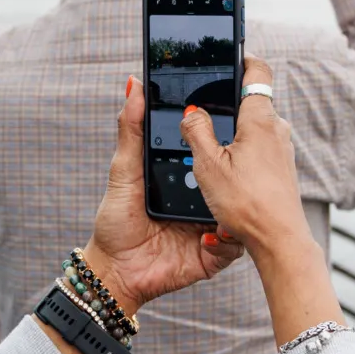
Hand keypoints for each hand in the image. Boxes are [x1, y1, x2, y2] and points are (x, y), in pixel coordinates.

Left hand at [80, 75, 245, 314]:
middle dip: (240, 173)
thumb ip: (131, 128)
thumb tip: (133, 83)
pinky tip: (211, 234)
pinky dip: (225, 240)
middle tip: (238, 160)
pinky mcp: (214, 255)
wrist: (114, 270)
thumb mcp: (123, 170)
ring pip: (240, 213)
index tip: (233, 120)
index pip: (214, 155)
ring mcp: (212, 228)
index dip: (224, 140)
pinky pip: (232, 246)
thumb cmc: (116, 221)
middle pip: (233, 182)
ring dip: (237, 207)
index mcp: (188, 178)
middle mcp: (204, 201)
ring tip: (226, 200)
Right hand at [179, 56, 342, 346]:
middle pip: (253, 100)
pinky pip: (260, 147)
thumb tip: (191, 111)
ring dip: (235, 130)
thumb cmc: (246, 204)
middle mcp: (277, 129)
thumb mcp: (208, 165)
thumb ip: (196, 131)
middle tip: (203, 104)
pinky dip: (242, 149)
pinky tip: (228, 170)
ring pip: (255, 127)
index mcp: (260, 120)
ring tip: (211, 146)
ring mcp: (283, 150)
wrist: (280, 241)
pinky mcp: (283, 169)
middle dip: (229, 100)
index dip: (241, 57)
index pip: (257, 71)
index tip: (227, 53)